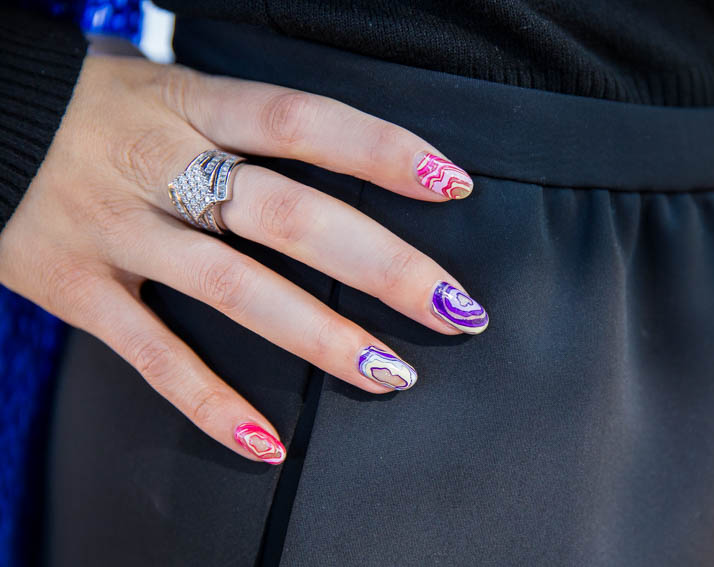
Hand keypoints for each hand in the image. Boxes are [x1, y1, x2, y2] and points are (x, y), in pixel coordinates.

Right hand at [0, 55, 487, 464]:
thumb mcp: (161, 79)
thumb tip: (321, 138)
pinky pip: (150, 356)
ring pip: (235, 291)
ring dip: (322, 340)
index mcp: (189, 104)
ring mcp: (117, 230)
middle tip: (455, 308)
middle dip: (382, 266)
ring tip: (392, 375)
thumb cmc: (84, 101)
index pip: (304, 122)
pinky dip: (209, 403)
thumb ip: (233, 114)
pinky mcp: (74, 288)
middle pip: (290, 217)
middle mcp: (161, 166)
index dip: (381, 149)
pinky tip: (269, 444)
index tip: (452, 185)